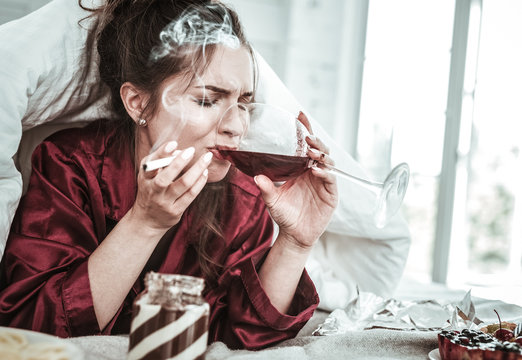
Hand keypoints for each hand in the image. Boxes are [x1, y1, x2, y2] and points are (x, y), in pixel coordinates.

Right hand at [129, 141, 211, 233]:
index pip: (150, 165)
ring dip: (196, 170)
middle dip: (179, 162)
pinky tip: (205, 173)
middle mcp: (153, 191)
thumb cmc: (150, 191)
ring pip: (183, 185)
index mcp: (144, 179)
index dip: (162, 154)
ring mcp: (164, 202)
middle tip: (192, 150)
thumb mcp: (147, 176)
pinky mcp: (175, 211)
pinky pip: (190, 195)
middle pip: (166, 177)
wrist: (146, 221)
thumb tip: (179, 150)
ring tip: (206, 159)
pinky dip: (200, 182)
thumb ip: (159, 161)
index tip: (174, 143)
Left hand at [254, 112, 337, 249]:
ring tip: (311, 152)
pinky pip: (331, 180)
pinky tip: (317, 170)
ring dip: (321, 155)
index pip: (306, 145)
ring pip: (328, 161)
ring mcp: (324, 182)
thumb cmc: (284, 214)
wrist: (294, 234)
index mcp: (301, 168)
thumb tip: (255, 176)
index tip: (300, 115)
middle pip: (320, 149)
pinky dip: (325, 173)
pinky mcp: (331, 194)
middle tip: (307, 137)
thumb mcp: (272, 200)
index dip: (306, 129)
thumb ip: (266, 188)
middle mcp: (314, 172)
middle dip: (315, 141)